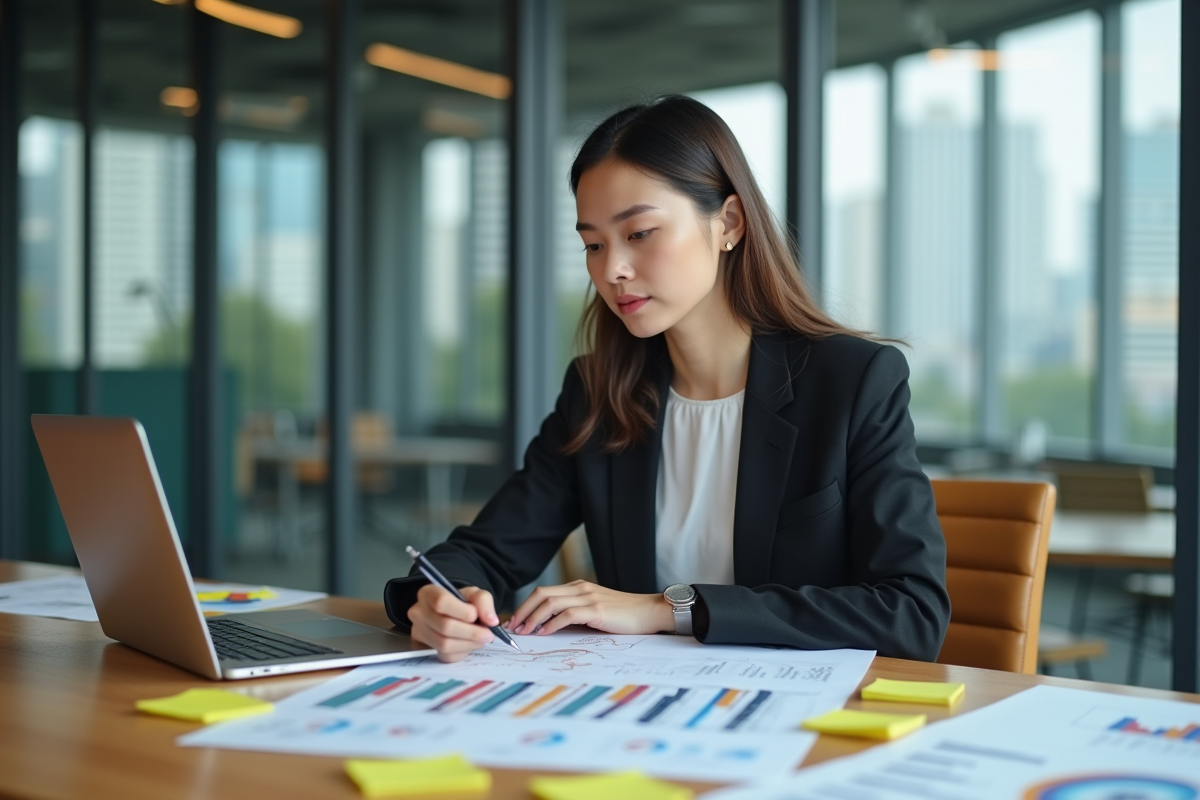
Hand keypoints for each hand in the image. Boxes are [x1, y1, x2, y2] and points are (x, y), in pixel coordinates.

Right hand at [408, 584, 497, 662]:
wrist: (454, 614)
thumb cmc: (462, 602)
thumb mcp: (475, 594)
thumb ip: (483, 602)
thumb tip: (491, 621)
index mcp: (428, 593)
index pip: (441, 601)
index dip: (462, 611)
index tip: (476, 615)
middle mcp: (418, 612)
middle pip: (445, 626)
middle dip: (471, 632)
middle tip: (488, 634)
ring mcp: (418, 631)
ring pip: (444, 644)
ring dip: (468, 643)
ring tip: (480, 639)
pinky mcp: (425, 648)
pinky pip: (445, 655)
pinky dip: (462, 652)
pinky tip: (469, 644)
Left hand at [505, 580, 674, 636]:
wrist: (650, 611)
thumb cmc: (625, 615)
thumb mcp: (596, 610)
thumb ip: (575, 614)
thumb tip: (549, 628)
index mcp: (579, 586)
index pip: (544, 592)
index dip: (526, 606)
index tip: (515, 621)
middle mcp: (581, 588)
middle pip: (541, 594)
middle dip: (523, 611)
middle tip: (512, 628)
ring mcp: (588, 597)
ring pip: (550, 603)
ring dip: (532, 618)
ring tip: (524, 632)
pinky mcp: (597, 610)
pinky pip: (566, 614)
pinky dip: (551, 624)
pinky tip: (544, 634)